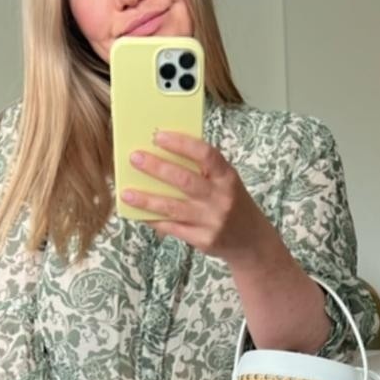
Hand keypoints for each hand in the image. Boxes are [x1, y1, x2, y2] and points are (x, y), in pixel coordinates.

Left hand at [120, 131, 270, 262]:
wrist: (252, 242)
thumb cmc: (234, 205)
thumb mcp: (227, 183)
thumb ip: (204, 170)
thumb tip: (165, 155)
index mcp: (228, 178)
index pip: (206, 154)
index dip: (181, 144)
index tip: (158, 136)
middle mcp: (221, 199)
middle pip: (184, 180)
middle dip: (157, 168)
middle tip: (135, 158)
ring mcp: (211, 221)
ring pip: (173, 208)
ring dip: (147, 200)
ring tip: (126, 192)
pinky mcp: (203, 240)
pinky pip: (173, 228)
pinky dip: (154, 220)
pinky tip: (139, 213)